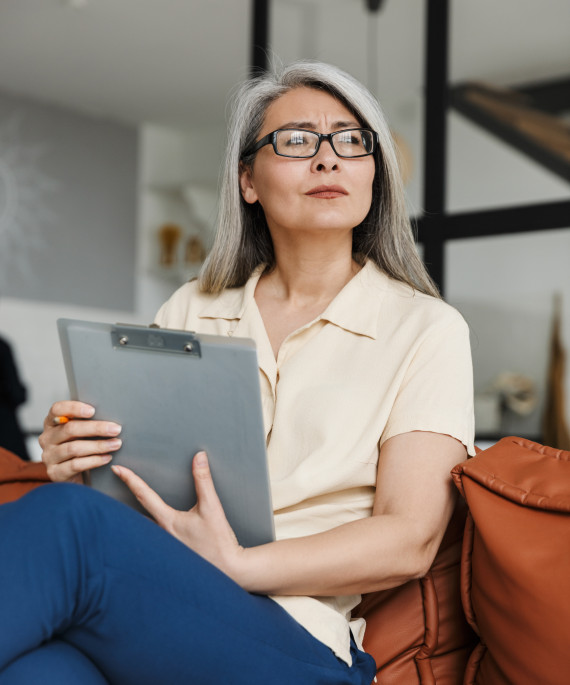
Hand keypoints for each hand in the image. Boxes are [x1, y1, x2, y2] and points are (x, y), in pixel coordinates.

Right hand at [39, 401, 122, 482]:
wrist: (73, 474)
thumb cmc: (79, 446)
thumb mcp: (80, 432)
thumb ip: (87, 422)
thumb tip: (109, 418)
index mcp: (52, 422)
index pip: (57, 410)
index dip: (73, 408)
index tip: (92, 410)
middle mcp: (47, 438)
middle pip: (70, 429)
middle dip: (96, 428)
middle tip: (115, 429)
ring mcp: (49, 456)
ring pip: (74, 448)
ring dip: (98, 445)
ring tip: (115, 444)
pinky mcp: (55, 472)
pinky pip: (75, 465)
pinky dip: (94, 460)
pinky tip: (107, 458)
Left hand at [112, 452, 244, 577]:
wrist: (228, 568)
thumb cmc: (218, 540)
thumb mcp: (212, 506)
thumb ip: (203, 480)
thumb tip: (199, 458)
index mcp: (168, 521)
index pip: (144, 496)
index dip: (130, 480)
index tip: (118, 469)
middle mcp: (160, 534)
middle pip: (133, 514)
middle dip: (122, 502)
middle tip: (114, 488)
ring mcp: (163, 546)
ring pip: (141, 529)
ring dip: (131, 517)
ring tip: (121, 508)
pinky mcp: (170, 554)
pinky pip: (150, 540)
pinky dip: (143, 531)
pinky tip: (145, 531)